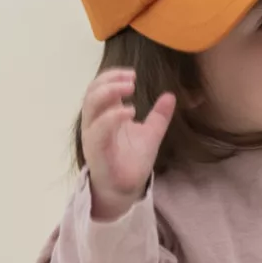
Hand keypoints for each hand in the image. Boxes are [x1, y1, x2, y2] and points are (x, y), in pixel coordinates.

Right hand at [80, 69, 175, 220]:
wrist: (126, 188)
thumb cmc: (133, 161)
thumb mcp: (151, 134)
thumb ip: (159, 115)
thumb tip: (170, 95)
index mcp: (105, 115)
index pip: (100, 87)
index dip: (112, 76)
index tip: (132, 74)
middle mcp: (95, 122)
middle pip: (92, 91)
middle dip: (110, 80)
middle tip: (131, 78)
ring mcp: (93, 135)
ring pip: (90, 106)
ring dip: (108, 92)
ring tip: (130, 88)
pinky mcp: (96, 150)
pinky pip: (99, 129)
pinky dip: (112, 117)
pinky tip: (130, 111)